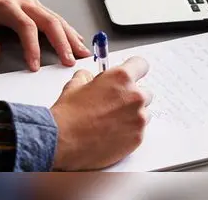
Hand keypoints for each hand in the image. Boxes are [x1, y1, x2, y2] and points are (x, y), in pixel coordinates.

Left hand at [0, 0, 90, 70]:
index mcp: (9, 6)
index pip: (26, 27)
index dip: (32, 47)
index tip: (35, 66)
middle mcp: (26, 3)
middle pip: (50, 22)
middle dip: (62, 43)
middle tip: (69, 61)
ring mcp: (35, 4)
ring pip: (58, 19)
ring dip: (71, 37)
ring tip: (82, 53)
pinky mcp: (39, 7)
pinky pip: (57, 18)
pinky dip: (69, 30)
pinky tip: (78, 40)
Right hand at [50, 56, 152, 170]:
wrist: (61, 142)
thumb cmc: (67, 115)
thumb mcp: (75, 85)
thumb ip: (89, 77)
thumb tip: (91, 77)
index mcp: (121, 77)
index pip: (141, 65)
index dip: (134, 70)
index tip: (132, 75)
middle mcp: (134, 96)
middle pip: (145, 92)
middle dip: (132, 97)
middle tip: (115, 105)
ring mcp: (138, 118)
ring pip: (144, 113)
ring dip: (132, 115)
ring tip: (112, 123)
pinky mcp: (137, 137)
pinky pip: (140, 131)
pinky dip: (129, 132)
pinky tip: (112, 134)